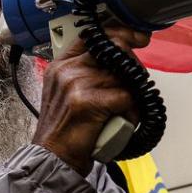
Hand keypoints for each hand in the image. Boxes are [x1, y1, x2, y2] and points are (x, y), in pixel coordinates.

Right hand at [32, 27, 149, 175]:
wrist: (52, 158)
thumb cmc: (66, 129)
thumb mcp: (68, 93)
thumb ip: (89, 73)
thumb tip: (122, 62)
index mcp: (61, 64)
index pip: (94, 35)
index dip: (121, 33)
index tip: (139, 37)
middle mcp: (67, 70)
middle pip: (114, 51)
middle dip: (133, 68)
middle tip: (138, 85)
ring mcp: (75, 83)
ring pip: (123, 78)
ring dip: (132, 97)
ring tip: (123, 113)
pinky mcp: (86, 101)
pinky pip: (126, 98)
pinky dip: (131, 111)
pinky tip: (122, 121)